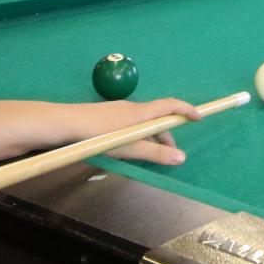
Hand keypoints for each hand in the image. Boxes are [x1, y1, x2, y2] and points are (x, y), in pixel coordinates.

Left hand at [66, 98, 200, 165]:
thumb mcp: (128, 148)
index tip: (200, 116)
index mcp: (140, 113)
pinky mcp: (105, 117)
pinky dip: (136, 136)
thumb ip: (155, 153)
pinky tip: (126, 150)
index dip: (186, 110)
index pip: (170, 106)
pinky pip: (129, 125)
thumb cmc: (97, 135)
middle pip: (156, 118)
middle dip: (166, 135)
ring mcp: (117, 111)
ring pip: (141, 124)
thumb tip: (182, 157)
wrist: (63, 124)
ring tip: (148, 156)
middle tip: (170, 154)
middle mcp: (131, 108)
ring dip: (150, 138)